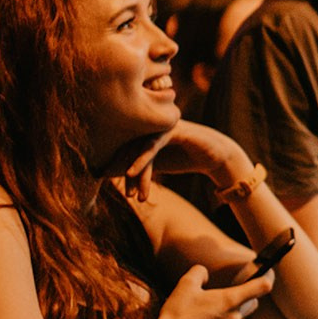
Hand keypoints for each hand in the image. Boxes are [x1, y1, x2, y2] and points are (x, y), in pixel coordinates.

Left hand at [116, 120, 254, 202]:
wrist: (215, 156)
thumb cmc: (184, 158)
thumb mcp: (156, 163)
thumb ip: (137, 164)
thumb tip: (110, 173)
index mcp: (145, 128)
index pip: (122, 144)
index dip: (112, 162)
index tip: (102, 178)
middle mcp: (151, 124)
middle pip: (128, 145)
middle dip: (120, 169)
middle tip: (116, 189)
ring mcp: (162, 125)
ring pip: (139, 148)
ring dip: (133, 172)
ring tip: (130, 194)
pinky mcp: (173, 130)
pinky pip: (152, 145)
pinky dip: (141, 161)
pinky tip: (132, 174)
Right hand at [156, 265, 275, 318]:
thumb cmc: (178, 313)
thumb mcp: (186, 285)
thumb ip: (199, 273)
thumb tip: (204, 273)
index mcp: (230, 300)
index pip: (262, 287)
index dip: (268, 277)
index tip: (269, 272)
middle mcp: (234, 317)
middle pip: (254, 304)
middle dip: (249, 296)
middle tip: (239, 290)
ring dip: (240, 313)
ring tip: (226, 309)